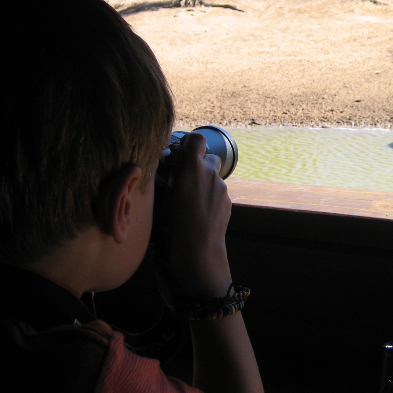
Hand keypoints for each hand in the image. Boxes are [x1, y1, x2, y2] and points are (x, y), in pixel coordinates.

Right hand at [166, 131, 232, 298]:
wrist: (199, 251)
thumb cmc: (174, 226)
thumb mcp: (164, 197)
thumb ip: (172, 176)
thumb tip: (172, 167)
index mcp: (193, 169)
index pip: (197, 140)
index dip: (190, 143)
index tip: (182, 151)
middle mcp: (211, 175)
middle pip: (210, 159)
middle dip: (200, 166)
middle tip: (186, 180)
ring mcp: (222, 189)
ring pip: (214, 178)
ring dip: (205, 184)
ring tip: (190, 202)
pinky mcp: (228, 203)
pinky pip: (218, 194)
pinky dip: (210, 198)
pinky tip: (200, 214)